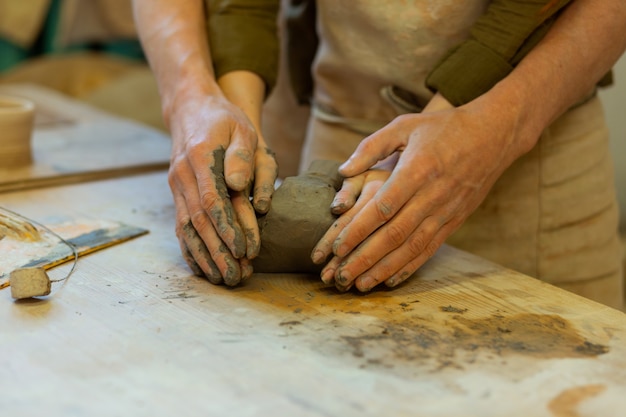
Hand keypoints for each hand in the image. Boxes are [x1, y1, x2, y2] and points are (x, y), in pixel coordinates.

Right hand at [167, 89, 276, 285]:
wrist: (190, 107)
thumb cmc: (223, 119)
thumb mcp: (241, 127)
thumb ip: (242, 156)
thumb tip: (238, 186)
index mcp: (200, 158)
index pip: (213, 201)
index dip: (228, 228)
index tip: (244, 250)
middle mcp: (183, 175)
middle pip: (199, 222)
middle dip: (218, 252)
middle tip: (237, 276)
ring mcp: (176, 186)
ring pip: (187, 228)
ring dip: (204, 257)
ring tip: (223, 279)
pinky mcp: (176, 193)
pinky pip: (180, 226)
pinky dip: (190, 249)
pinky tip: (201, 268)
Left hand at [317, 95, 525, 291]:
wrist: (493, 135)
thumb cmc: (444, 128)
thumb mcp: (405, 125)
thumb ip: (371, 146)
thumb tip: (343, 170)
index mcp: (417, 170)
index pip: (382, 208)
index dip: (358, 230)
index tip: (336, 246)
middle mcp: (432, 195)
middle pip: (394, 234)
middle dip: (365, 257)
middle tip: (340, 276)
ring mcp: (446, 211)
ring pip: (411, 247)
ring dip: (384, 269)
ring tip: (360, 285)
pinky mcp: (455, 221)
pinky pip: (430, 249)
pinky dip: (409, 267)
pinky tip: (390, 281)